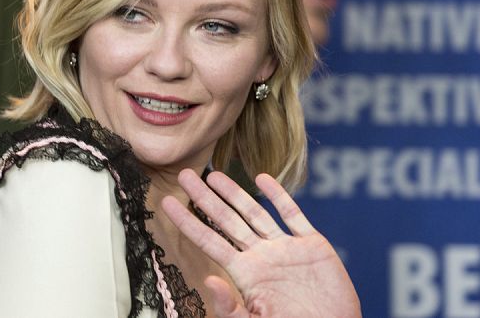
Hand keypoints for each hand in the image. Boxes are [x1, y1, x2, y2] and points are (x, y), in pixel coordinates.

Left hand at [162, 170, 360, 317]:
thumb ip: (230, 306)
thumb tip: (207, 280)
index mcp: (245, 274)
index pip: (208, 241)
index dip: (188, 222)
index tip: (167, 202)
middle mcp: (261, 256)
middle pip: (226, 220)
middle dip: (205, 198)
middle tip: (184, 175)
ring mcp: (286, 248)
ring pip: (255, 213)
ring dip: (236, 193)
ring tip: (215, 174)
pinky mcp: (312, 245)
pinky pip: (293, 216)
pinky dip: (279, 196)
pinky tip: (263, 179)